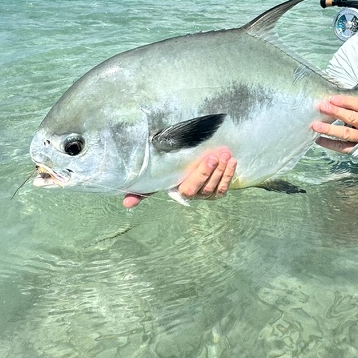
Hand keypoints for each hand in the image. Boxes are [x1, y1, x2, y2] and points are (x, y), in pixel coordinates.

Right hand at [122, 147, 237, 207]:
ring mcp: (207, 195)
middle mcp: (194, 196)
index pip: (189, 188)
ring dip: (223, 170)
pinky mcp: (218, 192)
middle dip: (211, 171)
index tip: (209, 158)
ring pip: (216, 187)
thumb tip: (125, 204)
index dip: (201, 175)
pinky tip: (232, 161)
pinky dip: (229, 174)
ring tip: (225, 153)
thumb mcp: (158, 178)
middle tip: (216, 155)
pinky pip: (225, 186)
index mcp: (179, 191)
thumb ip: (143, 190)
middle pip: (204, 188)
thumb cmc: (171, 173)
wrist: (189, 168)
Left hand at [310, 95, 357, 153]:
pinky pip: (342, 147)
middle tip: (322, 107)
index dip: (345, 101)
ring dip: (330, 129)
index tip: (332, 99)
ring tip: (316, 125)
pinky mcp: (357, 150)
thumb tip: (328, 102)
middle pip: (352, 118)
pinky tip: (319, 140)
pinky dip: (330, 144)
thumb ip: (350, 107)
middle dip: (336, 112)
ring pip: (347, 133)